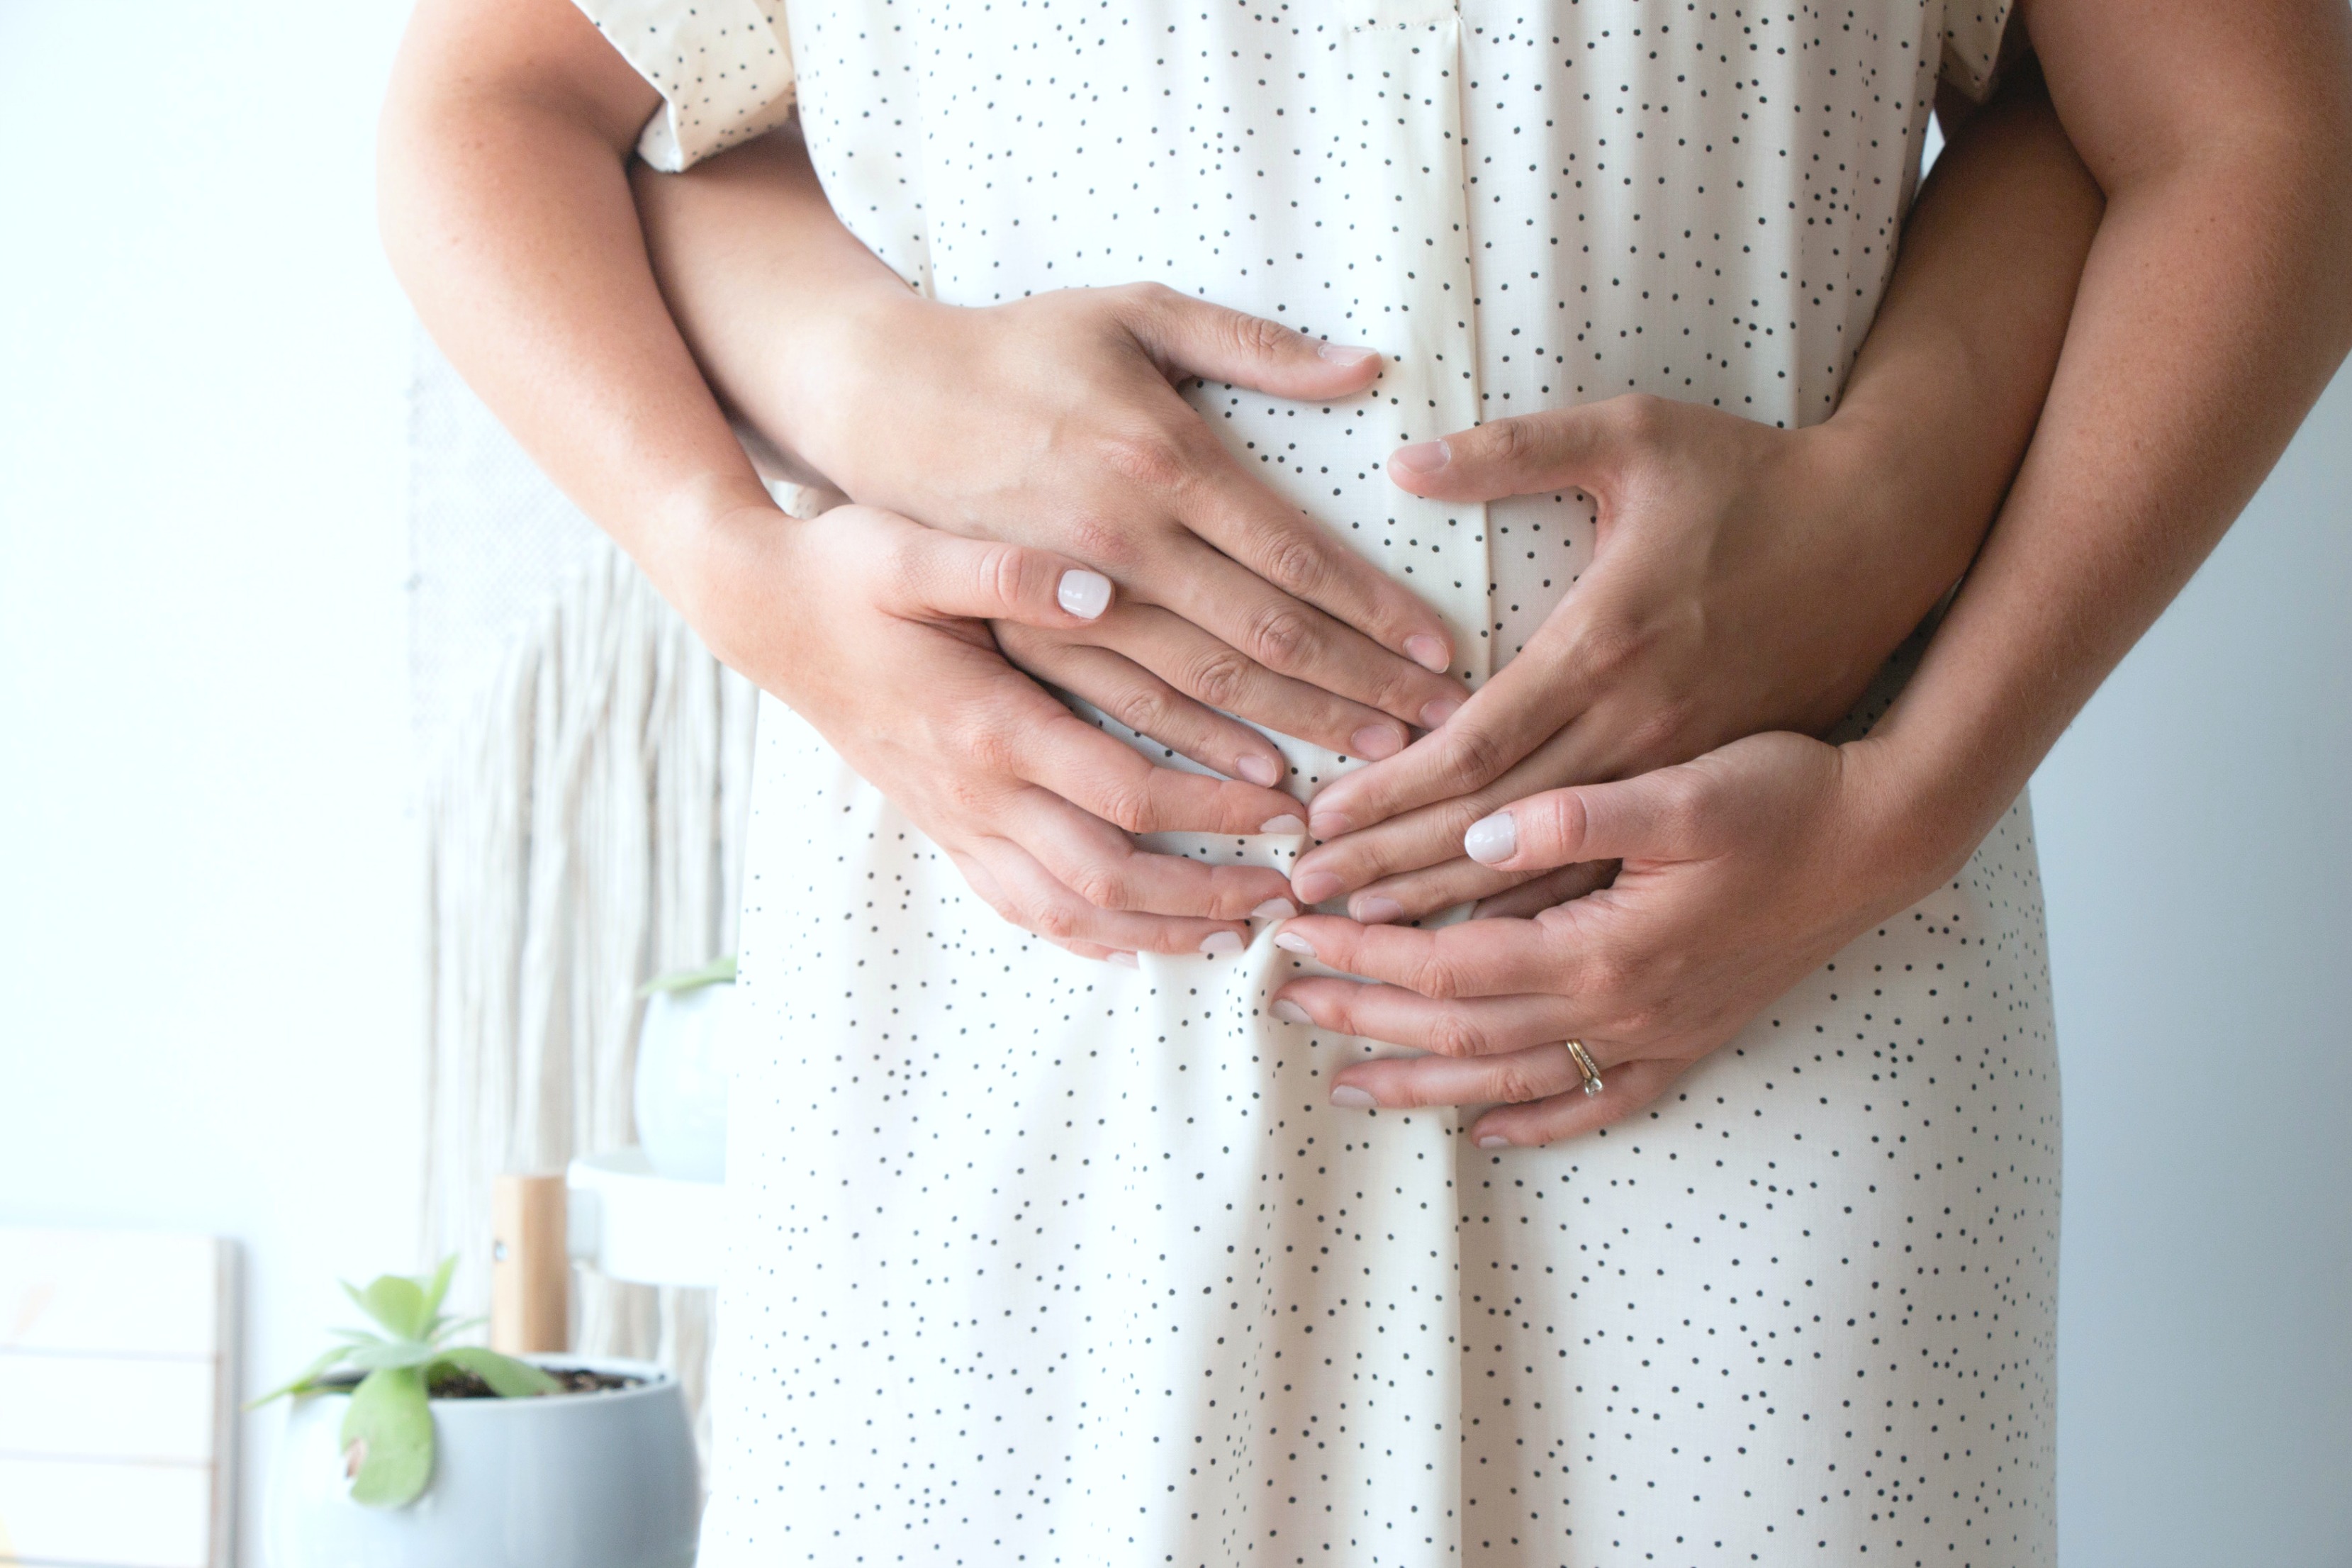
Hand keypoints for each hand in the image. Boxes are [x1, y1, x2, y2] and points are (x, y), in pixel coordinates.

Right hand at [682, 496, 1308, 960]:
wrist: (758, 613)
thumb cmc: (841, 570)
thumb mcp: (912, 549)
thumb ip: (1006, 571)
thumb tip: (1100, 585)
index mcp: (988, 725)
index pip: (1126, 792)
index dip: (1214, 811)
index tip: (1289, 807)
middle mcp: (974, 792)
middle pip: (1108, 879)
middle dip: (1204, 897)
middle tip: (1285, 893)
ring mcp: (954, 820)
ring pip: (1065, 914)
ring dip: (1154, 934)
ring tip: (1231, 936)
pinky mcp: (940, 826)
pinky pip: (1018, 907)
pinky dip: (1085, 936)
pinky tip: (1135, 940)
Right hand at [793, 281, 1471, 760]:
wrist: (879, 400)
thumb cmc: (1019, 347)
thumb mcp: (1133, 310)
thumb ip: (1253, 344)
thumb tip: (1366, 367)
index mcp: (1161, 460)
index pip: (1295, 556)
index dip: (1375, 611)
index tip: (1443, 652)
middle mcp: (1122, 543)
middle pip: (1265, 640)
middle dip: (1362, 689)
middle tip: (1441, 729)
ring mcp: (1071, 602)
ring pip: (1204, 693)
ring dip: (1297, 732)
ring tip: (1375, 765)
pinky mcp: (1029, 637)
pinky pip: (1125, 715)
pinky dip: (1196, 757)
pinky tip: (1258, 785)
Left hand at [1267, 732, 1945, 1144]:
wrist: (1886, 839)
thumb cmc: (1784, 797)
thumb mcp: (1681, 787)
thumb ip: (1574, 816)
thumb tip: (1478, 833)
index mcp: (1602, 947)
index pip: (1447, 962)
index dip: (1364, 951)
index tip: (1295, 932)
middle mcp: (1622, 1008)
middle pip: (1462, 1029)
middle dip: (1367, 1015)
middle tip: (1284, 1002)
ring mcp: (1657, 1034)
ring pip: (1514, 1079)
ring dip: (1425, 1081)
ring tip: (1349, 1084)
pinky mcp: (1691, 1039)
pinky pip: (1601, 1101)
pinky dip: (1540, 1123)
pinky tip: (1490, 1131)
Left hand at [1288, 395, 1977, 920]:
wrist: (1892, 538)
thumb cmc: (1754, 478)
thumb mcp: (1636, 434)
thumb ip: (1515, 450)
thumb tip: (1403, 460)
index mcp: (1604, 647)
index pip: (1471, 746)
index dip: (1386, 793)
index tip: (1315, 825)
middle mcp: (1636, 727)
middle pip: (1490, 827)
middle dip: (1390, 867)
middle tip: (1302, 901)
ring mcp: (1678, 772)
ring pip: (1549, 872)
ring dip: (1452, 908)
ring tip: (1363, 936)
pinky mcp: (1709, 791)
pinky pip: (1615, 877)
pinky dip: (1544, 911)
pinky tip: (1484, 950)